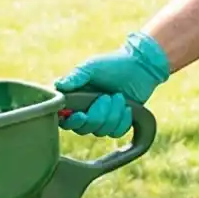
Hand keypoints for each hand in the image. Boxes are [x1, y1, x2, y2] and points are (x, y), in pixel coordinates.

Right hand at [53, 31, 168, 136]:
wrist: (140, 67)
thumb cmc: (112, 64)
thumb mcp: (91, 67)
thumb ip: (75, 77)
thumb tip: (58, 85)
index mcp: (75, 98)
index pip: (65, 119)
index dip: (72, 121)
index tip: (82, 115)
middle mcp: (86, 111)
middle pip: (83, 129)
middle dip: (98, 115)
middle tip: (107, 97)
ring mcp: (102, 118)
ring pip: (101, 131)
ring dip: (113, 114)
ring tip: (119, 97)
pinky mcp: (117, 123)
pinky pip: (116, 132)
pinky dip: (123, 120)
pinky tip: (127, 106)